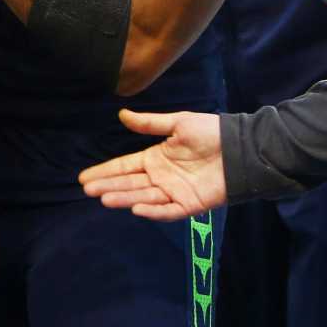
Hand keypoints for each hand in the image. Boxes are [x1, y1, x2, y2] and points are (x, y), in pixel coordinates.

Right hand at [79, 109, 227, 220]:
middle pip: (130, 183)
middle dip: (108, 186)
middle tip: (88, 189)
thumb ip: (149, 124)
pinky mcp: (190, 204)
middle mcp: (161, 177)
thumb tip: (121, 114)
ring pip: (144, 197)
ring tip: (104, 198)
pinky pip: (168, 210)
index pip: (124, 166)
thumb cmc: (211, 134)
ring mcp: (174, 192)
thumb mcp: (178, 123)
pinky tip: (136, 208)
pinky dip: (153, 211)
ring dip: (124, 198)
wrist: (241, 149)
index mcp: (156, 158)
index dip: (105, 171)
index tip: (84, 177)